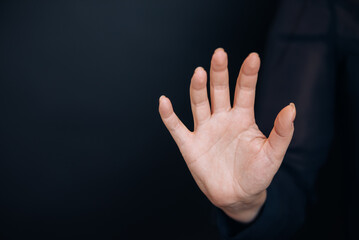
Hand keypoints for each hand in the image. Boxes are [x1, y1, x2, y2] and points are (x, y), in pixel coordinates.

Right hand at [158, 48, 295, 222]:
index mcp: (243, 118)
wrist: (238, 196)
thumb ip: (282, 132)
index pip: (245, 90)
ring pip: (199, 104)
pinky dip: (169, 116)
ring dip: (197, 89)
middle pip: (219, 91)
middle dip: (219, 73)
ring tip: (199, 73)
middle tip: (220, 54)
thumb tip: (291, 107)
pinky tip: (164, 101)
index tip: (253, 57)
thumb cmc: (258, 174)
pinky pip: (177, 128)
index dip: (248, 74)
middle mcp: (222, 118)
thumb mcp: (273, 154)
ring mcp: (205, 130)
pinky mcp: (190, 145)